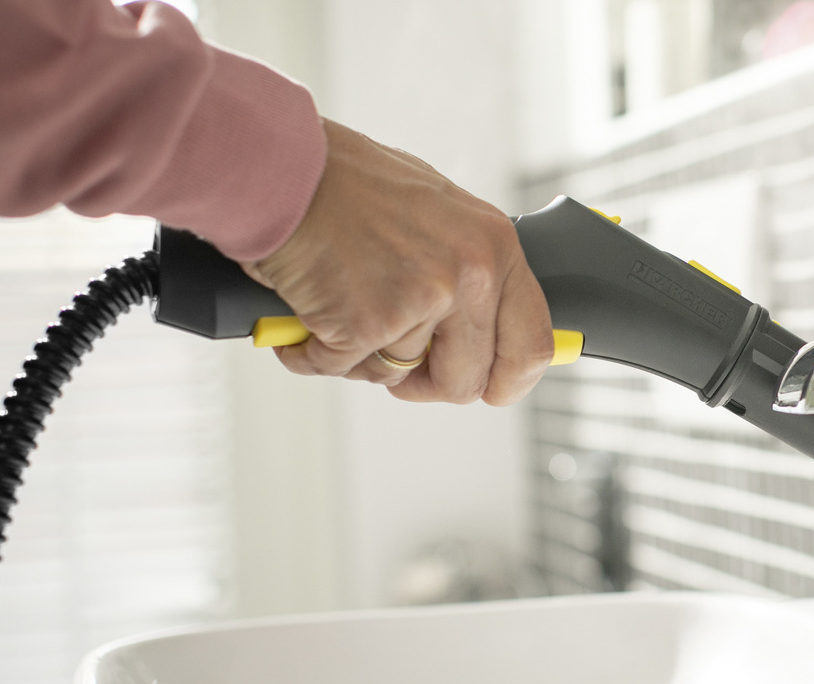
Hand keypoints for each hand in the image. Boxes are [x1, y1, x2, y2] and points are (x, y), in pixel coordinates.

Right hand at [244, 118, 552, 404]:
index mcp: (496, 247)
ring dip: (359, 356)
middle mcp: (469, 276)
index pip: (531, 345)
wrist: (282, 166)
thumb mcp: (439, 214)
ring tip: (337, 304)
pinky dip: (312, 352)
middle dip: (425, 383)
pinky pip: (341, 369)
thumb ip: (469, 269)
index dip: (508, 381)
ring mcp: (419, 302)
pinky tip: (305, 312)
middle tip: (394, 363)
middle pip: (465, 380)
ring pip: (395, 376)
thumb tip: (488, 324)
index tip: (490, 389)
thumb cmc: (348, 183)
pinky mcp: (365, 324)